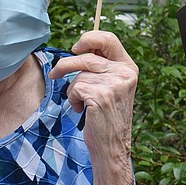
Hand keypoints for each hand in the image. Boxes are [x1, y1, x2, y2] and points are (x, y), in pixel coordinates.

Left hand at [48, 30, 138, 161]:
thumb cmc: (107, 116)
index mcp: (128, 67)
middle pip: (87, 56)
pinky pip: (76, 88)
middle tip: (56, 73)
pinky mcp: (101, 95)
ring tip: (81, 103)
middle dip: (67, 64)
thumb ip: (103, 67)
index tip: (76, 48)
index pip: (109, 38)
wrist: (112, 146)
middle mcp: (125, 73)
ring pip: (79, 74)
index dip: (89, 38)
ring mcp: (114, 84)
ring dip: (73, 89)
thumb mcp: (112, 86)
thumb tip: (80, 48)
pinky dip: (73, 99)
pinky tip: (82, 110)